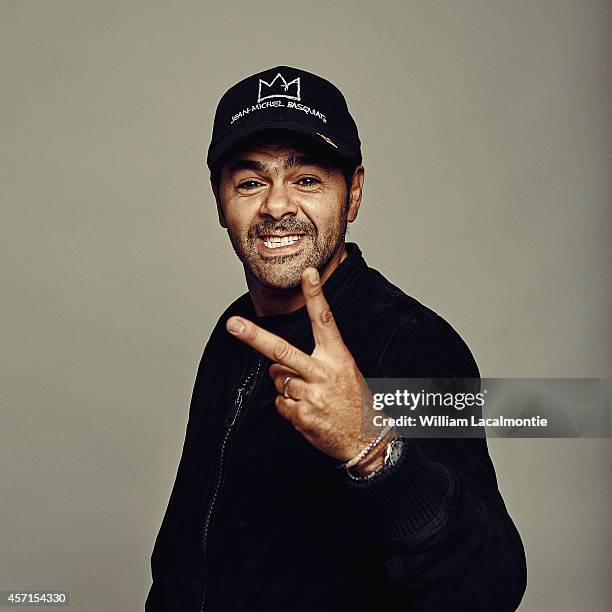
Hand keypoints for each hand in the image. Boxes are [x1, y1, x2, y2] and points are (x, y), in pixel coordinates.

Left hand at [226, 267, 383, 470]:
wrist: (367, 439)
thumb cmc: (354, 401)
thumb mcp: (345, 370)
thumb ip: (314, 360)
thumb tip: (276, 363)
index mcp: (337, 357)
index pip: (324, 320)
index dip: (316, 295)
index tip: (308, 274)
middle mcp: (322, 372)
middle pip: (281, 350)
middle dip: (253, 336)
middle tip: (233, 324)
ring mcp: (310, 395)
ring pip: (277, 379)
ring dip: (286, 386)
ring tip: (310, 395)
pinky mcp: (301, 415)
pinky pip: (280, 403)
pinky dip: (289, 407)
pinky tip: (308, 411)